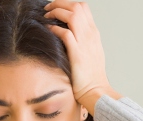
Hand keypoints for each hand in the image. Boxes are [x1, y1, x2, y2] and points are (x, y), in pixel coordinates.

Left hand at [44, 0, 119, 114]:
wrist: (96, 90)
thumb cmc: (90, 76)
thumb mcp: (90, 52)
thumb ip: (82, 40)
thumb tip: (67, 32)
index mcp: (93, 33)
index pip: (83, 7)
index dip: (68, 4)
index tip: (56, 8)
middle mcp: (90, 34)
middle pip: (77, 6)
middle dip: (60, 3)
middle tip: (48, 9)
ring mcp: (85, 43)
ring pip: (72, 15)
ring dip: (57, 12)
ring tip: (47, 16)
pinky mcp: (77, 53)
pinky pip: (65, 33)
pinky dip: (55, 28)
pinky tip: (48, 29)